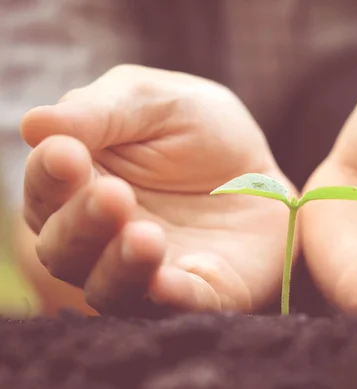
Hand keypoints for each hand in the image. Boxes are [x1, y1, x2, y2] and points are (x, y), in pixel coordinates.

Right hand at [21, 65, 295, 316]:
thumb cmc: (200, 129)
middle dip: (82, 225)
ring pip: (109, 289)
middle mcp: (102, 238)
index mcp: (83, 186)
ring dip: (120, 266)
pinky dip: (169, 298)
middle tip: (113, 194)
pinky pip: (178, 306)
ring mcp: (148, 271)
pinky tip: (166, 282)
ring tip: (144, 236)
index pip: (46, 192)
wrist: (262, 167)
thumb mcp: (156, 102)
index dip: (49, 177)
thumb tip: (35, 124)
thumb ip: (101, 113)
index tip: (66, 153)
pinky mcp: (200, 292)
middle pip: (64, 250)